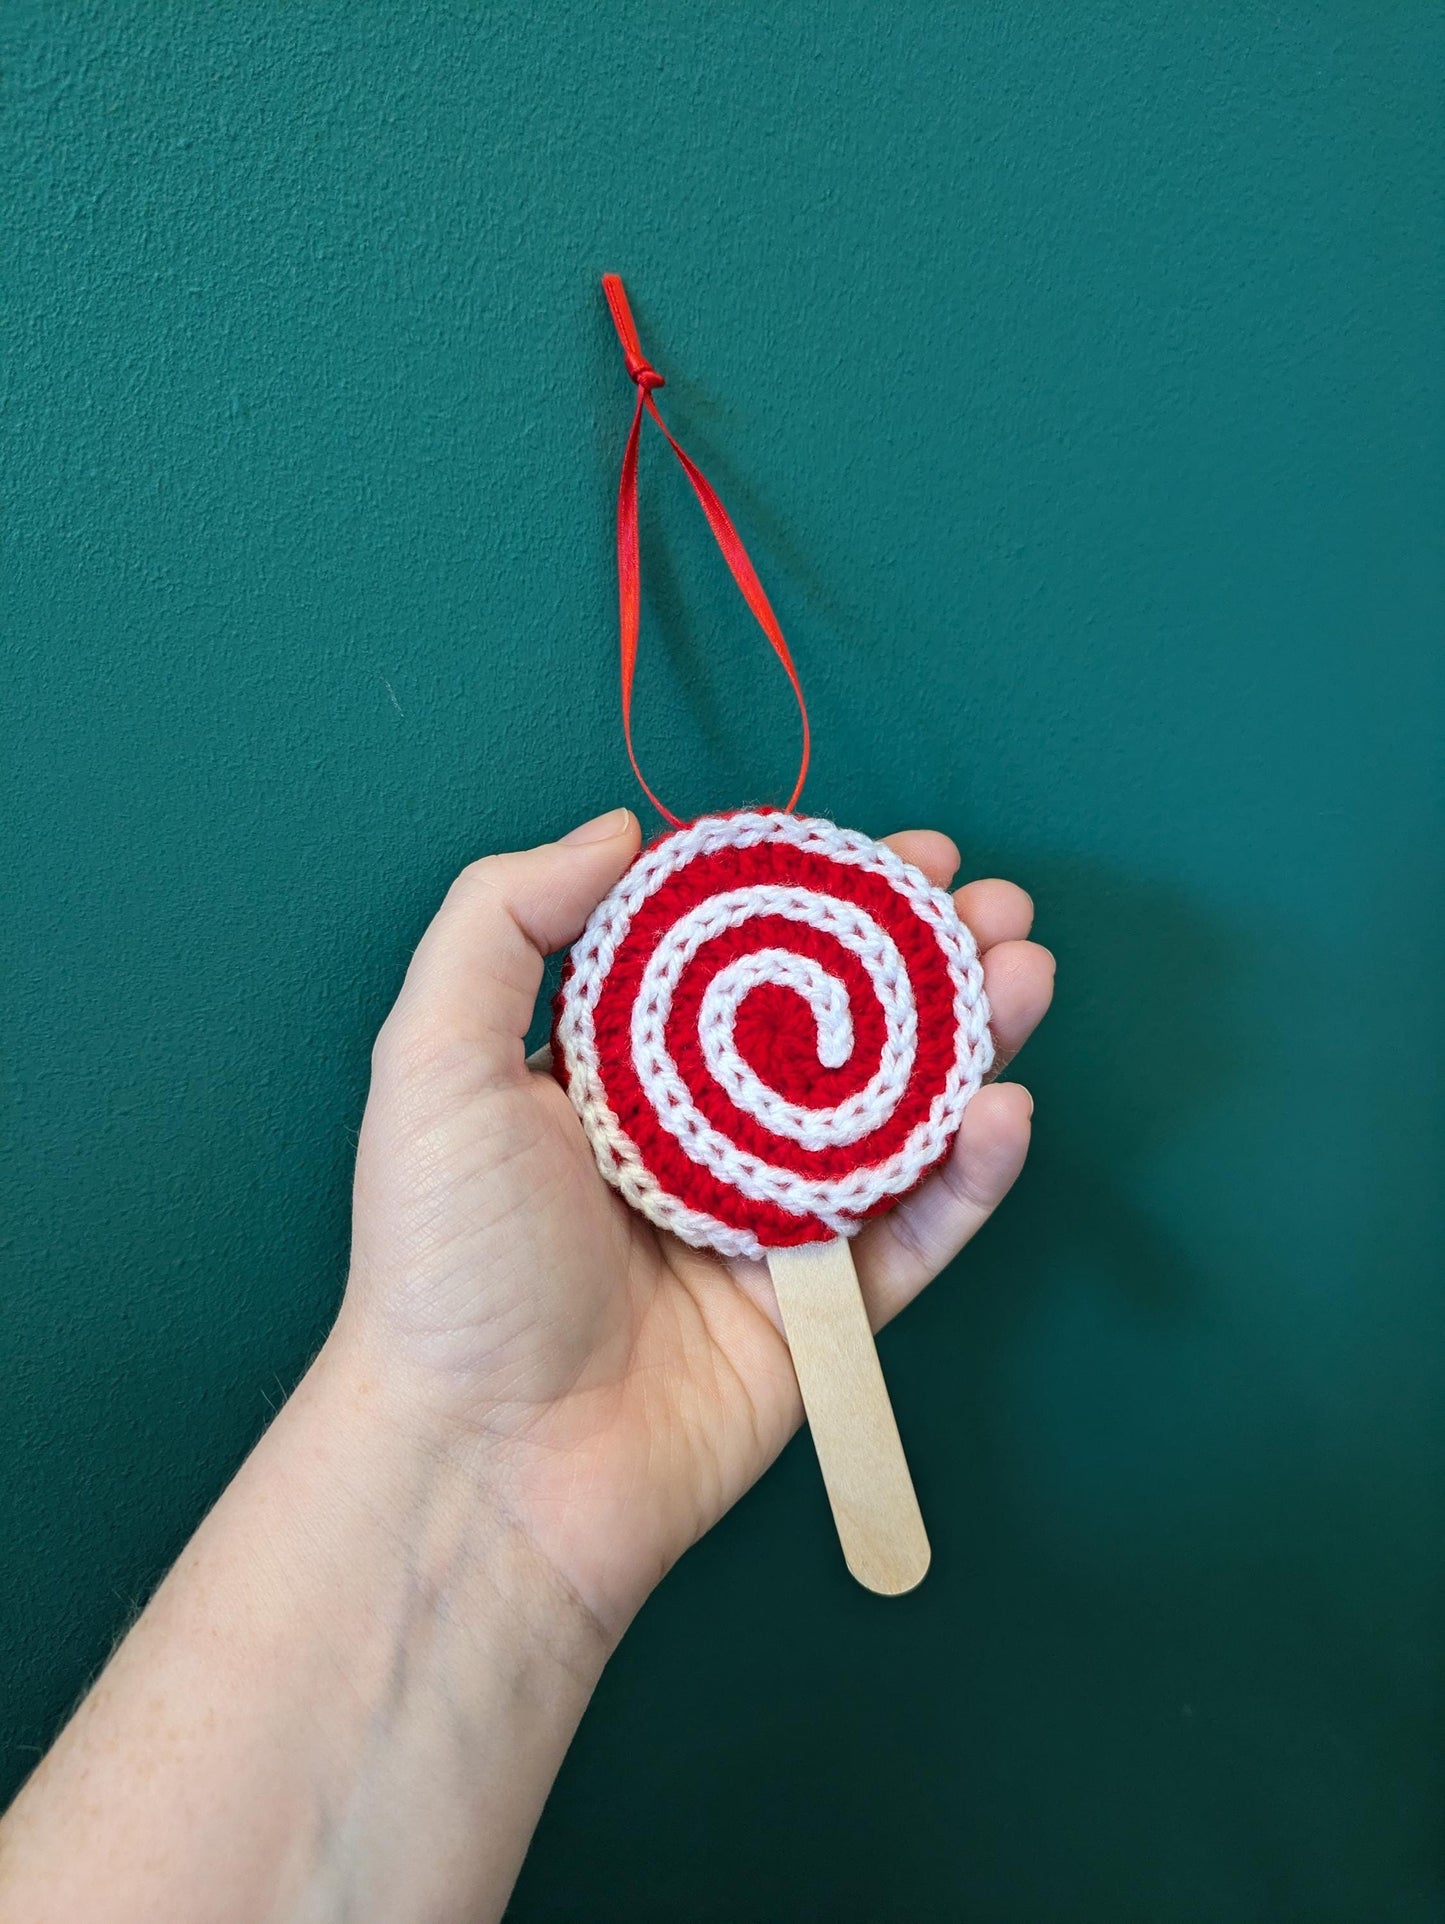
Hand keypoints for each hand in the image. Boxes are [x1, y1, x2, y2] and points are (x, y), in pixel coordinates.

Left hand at [337, 807, 1054, 1639]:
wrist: (483, 1461)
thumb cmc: (447, 1257)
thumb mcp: (435, 1059)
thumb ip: (504, 920)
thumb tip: (620, 829)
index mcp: (617, 1073)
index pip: (738, 959)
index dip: (819, 899)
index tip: (891, 852)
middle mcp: (701, 1139)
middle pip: (837, 1028)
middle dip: (925, 958)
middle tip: (991, 903)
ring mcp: (769, 1226)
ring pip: (896, 1118)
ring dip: (973, 1039)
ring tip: (1029, 971)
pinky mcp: (822, 1315)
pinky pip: (916, 1233)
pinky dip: (972, 1174)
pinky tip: (1006, 1108)